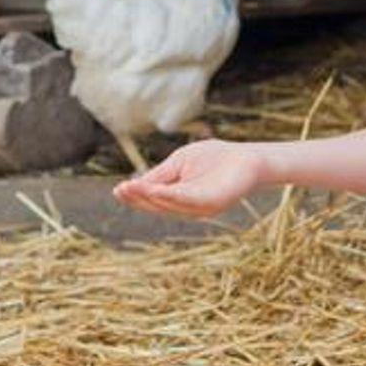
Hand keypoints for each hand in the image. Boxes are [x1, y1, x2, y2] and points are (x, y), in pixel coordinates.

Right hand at [113, 139, 264, 219]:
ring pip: (169, 204)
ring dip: (148, 197)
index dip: (135, 196)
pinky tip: (155, 190)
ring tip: (130, 189)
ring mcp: (199, 207)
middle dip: (138, 198)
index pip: (152, 199)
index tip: (117, 190)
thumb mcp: (179, 163)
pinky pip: (186, 200)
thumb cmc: (214, 158)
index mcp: (178, 197)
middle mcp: (187, 206)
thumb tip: (136, 184)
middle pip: (157, 205)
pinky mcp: (212, 202)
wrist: (248, 158)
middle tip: (120, 191)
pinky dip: (169, 196)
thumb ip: (160, 175)